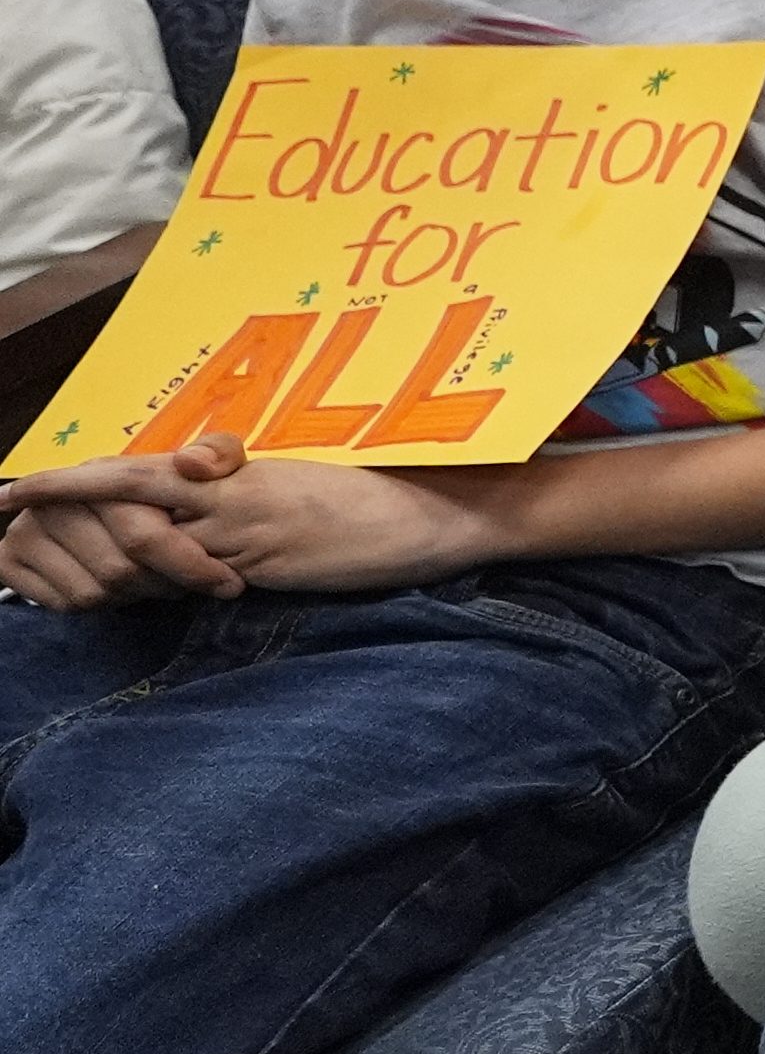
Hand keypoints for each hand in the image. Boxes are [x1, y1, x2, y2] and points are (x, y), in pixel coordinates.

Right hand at [0, 458, 243, 606]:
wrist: (112, 513)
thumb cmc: (170, 494)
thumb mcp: (209, 467)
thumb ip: (220, 453)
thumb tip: (192, 463)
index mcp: (103, 473)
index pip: (142, 534)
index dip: (189, 564)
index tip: (229, 584)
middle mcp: (57, 500)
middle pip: (122, 569)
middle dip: (168, 583)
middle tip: (193, 583)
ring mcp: (26, 530)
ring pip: (95, 591)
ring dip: (135, 596)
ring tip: (154, 579)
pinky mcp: (9, 560)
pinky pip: (66, 603)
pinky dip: (102, 604)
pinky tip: (119, 586)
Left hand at [6, 435, 485, 596]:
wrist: (434, 512)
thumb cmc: (376, 499)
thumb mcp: (299, 493)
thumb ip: (243, 502)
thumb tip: (198, 521)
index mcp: (239, 474)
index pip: (144, 468)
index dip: (82, 476)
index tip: (27, 483)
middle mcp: (234, 494)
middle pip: (130, 489)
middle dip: (64, 497)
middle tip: (10, 501)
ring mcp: (248, 527)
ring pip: (152, 531)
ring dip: (96, 541)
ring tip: (48, 532)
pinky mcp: (270, 561)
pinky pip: (196, 572)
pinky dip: (155, 576)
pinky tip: (124, 585)